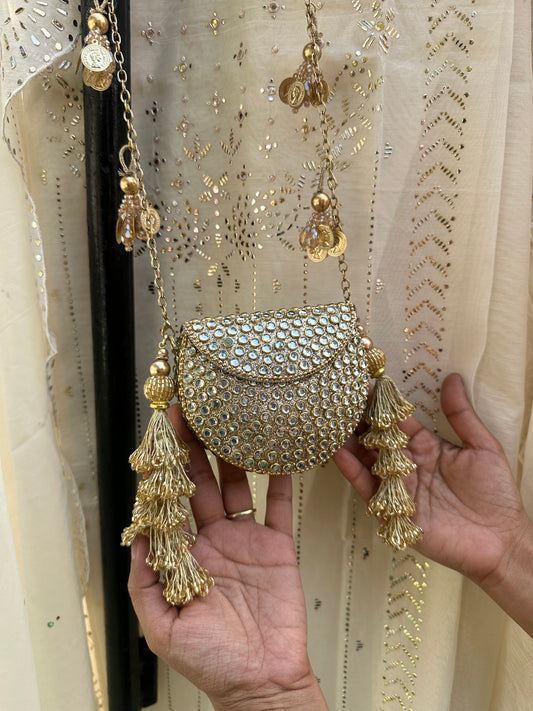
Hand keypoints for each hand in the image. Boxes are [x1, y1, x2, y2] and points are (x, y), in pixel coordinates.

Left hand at [128, 407, 327, 710]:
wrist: (261, 680)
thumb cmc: (210, 661)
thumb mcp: (162, 627)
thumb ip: (145, 582)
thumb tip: (137, 534)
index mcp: (184, 555)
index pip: (170, 503)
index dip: (164, 472)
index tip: (159, 440)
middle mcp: (212, 539)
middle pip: (201, 484)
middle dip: (194, 450)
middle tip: (191, 415)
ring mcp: (245, 539)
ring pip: (236, 486)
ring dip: (231, 456)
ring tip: (229, 423)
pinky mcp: (276, 546)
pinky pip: (278, 506)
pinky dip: (280, 479)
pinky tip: (279, 455)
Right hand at [334, 373, 532, 634]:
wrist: (501, 542)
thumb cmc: (496, 494)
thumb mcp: (482, 448)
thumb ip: (462, 415)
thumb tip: (452, 378)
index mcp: (426, 446)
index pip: (397, 419)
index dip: (382, 403)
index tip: (365, 383)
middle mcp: (407, 464)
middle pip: (376, 437)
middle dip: (357, 420)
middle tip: (339, 400)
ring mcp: (397, 487)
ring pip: (366, 460)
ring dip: (349, 442)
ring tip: (331, 423)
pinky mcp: (392, 511)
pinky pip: (368, 489)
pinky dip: (353, 472)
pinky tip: (340, 455)